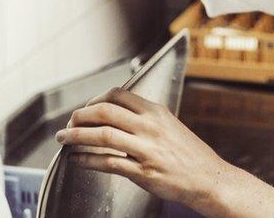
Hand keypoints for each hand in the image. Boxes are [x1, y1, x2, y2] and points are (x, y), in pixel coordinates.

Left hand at [56, 87, 235, 213]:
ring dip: (77, 136)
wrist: (209, 179)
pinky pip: (108, 163)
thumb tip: (117, 113)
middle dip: (79, 116)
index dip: (94, 100)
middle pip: (105, 112)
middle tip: (68, 123)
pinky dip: (87, 160)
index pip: (118, 94)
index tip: (85, 108)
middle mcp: (150, 127)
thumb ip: (146, 118)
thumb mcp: (169, 125)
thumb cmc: (189, 155)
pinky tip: (77, 160)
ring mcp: (146, 149)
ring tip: (64, 139)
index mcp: (156, 112)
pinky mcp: (143, 172)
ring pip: (102, 135)